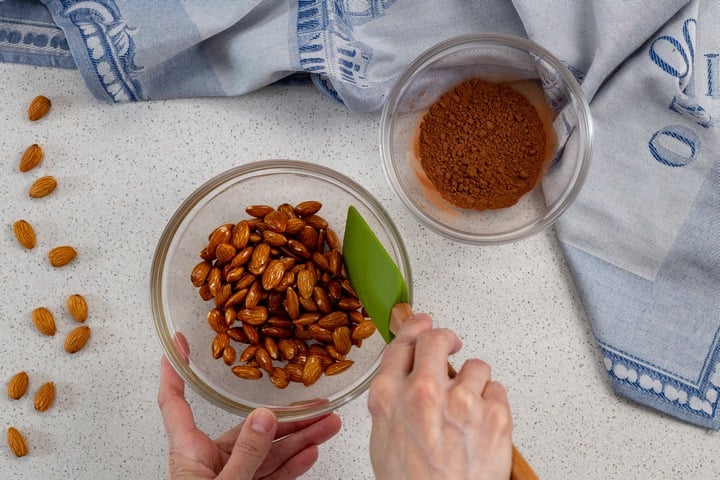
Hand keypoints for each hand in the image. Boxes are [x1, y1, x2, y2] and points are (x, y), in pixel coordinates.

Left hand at [158, 334, 341, 479]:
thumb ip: (244, 455)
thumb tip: (263, 418)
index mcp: (189, 453)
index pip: (175, 403)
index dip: (174, 371)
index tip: (177, 344)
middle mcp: (210, 461)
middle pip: (249, 427)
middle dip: (286, 415)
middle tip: (316, 401)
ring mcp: (232, 478)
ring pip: (270, 451)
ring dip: (301, 438)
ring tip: (328, 422)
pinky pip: (274, 475)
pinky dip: (294, 465)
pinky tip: (311, 452)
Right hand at [368, 308, 512, 479]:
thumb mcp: (383, 438)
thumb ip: (391, 401)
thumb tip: (402, 376)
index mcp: (390, 397)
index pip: (402, 343)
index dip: (415, 328)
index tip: (422, 323)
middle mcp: (424, 392)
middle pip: (437, 339)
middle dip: (446, 338)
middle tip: (453, 344)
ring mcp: (462, 401)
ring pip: (475, 366)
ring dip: (474, 382)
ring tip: (469, 408)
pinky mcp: (494, 414)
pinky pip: (498, 389)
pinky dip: (493, 402)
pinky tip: (483, 423)